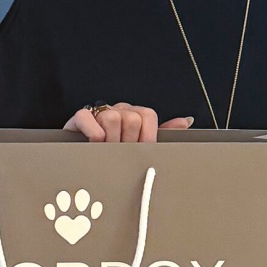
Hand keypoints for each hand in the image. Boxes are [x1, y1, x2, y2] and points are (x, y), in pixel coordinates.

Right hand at [63, 102, 193, 142]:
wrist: (82, 156)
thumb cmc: (114, 152)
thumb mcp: (140, 145)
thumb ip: (163, 133)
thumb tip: (186, 121)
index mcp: (134, 114)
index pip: (148, 115)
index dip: (147, 136)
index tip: (141, 152)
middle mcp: (118, 110)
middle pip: (133, 118)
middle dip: (127, 142)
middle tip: (120, 155)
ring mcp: (99, 112)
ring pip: (113, 118)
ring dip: (110, 141)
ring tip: (106, 152)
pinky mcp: (80, 117)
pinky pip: (88, 117)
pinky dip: (93, 133)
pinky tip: (94, 143)